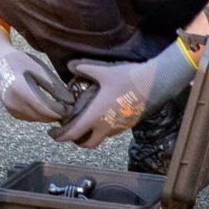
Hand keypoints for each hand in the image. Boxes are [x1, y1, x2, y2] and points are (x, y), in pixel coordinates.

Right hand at [0, 27, 70, 123]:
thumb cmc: (20, 62)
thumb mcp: (39, 69)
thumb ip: (55, 86)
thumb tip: (70, 102)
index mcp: (21, 90)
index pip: (47, 108)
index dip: (62, 109)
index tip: (72, 106)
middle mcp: (14, 103)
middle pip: (44, 116)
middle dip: (58, 113)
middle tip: (68, 105)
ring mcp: (12, 109)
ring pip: (39, 118)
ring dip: (50, 114)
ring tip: (58, 103)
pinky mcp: (13, 112)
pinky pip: (32, 117)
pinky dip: (41, 113)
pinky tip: (46, 103)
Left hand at [51, 39, 199, 148]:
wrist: (155, 83)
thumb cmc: (128, 78)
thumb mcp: (103, 71)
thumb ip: (84, 69)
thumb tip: (70, 65)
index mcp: (96, 116)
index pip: (74, 134)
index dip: (60, 136)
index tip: (53, 133)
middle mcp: (106, 126)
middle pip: (87, 143)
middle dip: (75, 141)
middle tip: (69, 131)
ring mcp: (119, 127)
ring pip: (101, 138)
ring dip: (90, 134)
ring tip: (84, 121)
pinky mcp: (129, 125)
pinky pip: (111, 132)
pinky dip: (103, 128)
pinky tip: (101, 115)